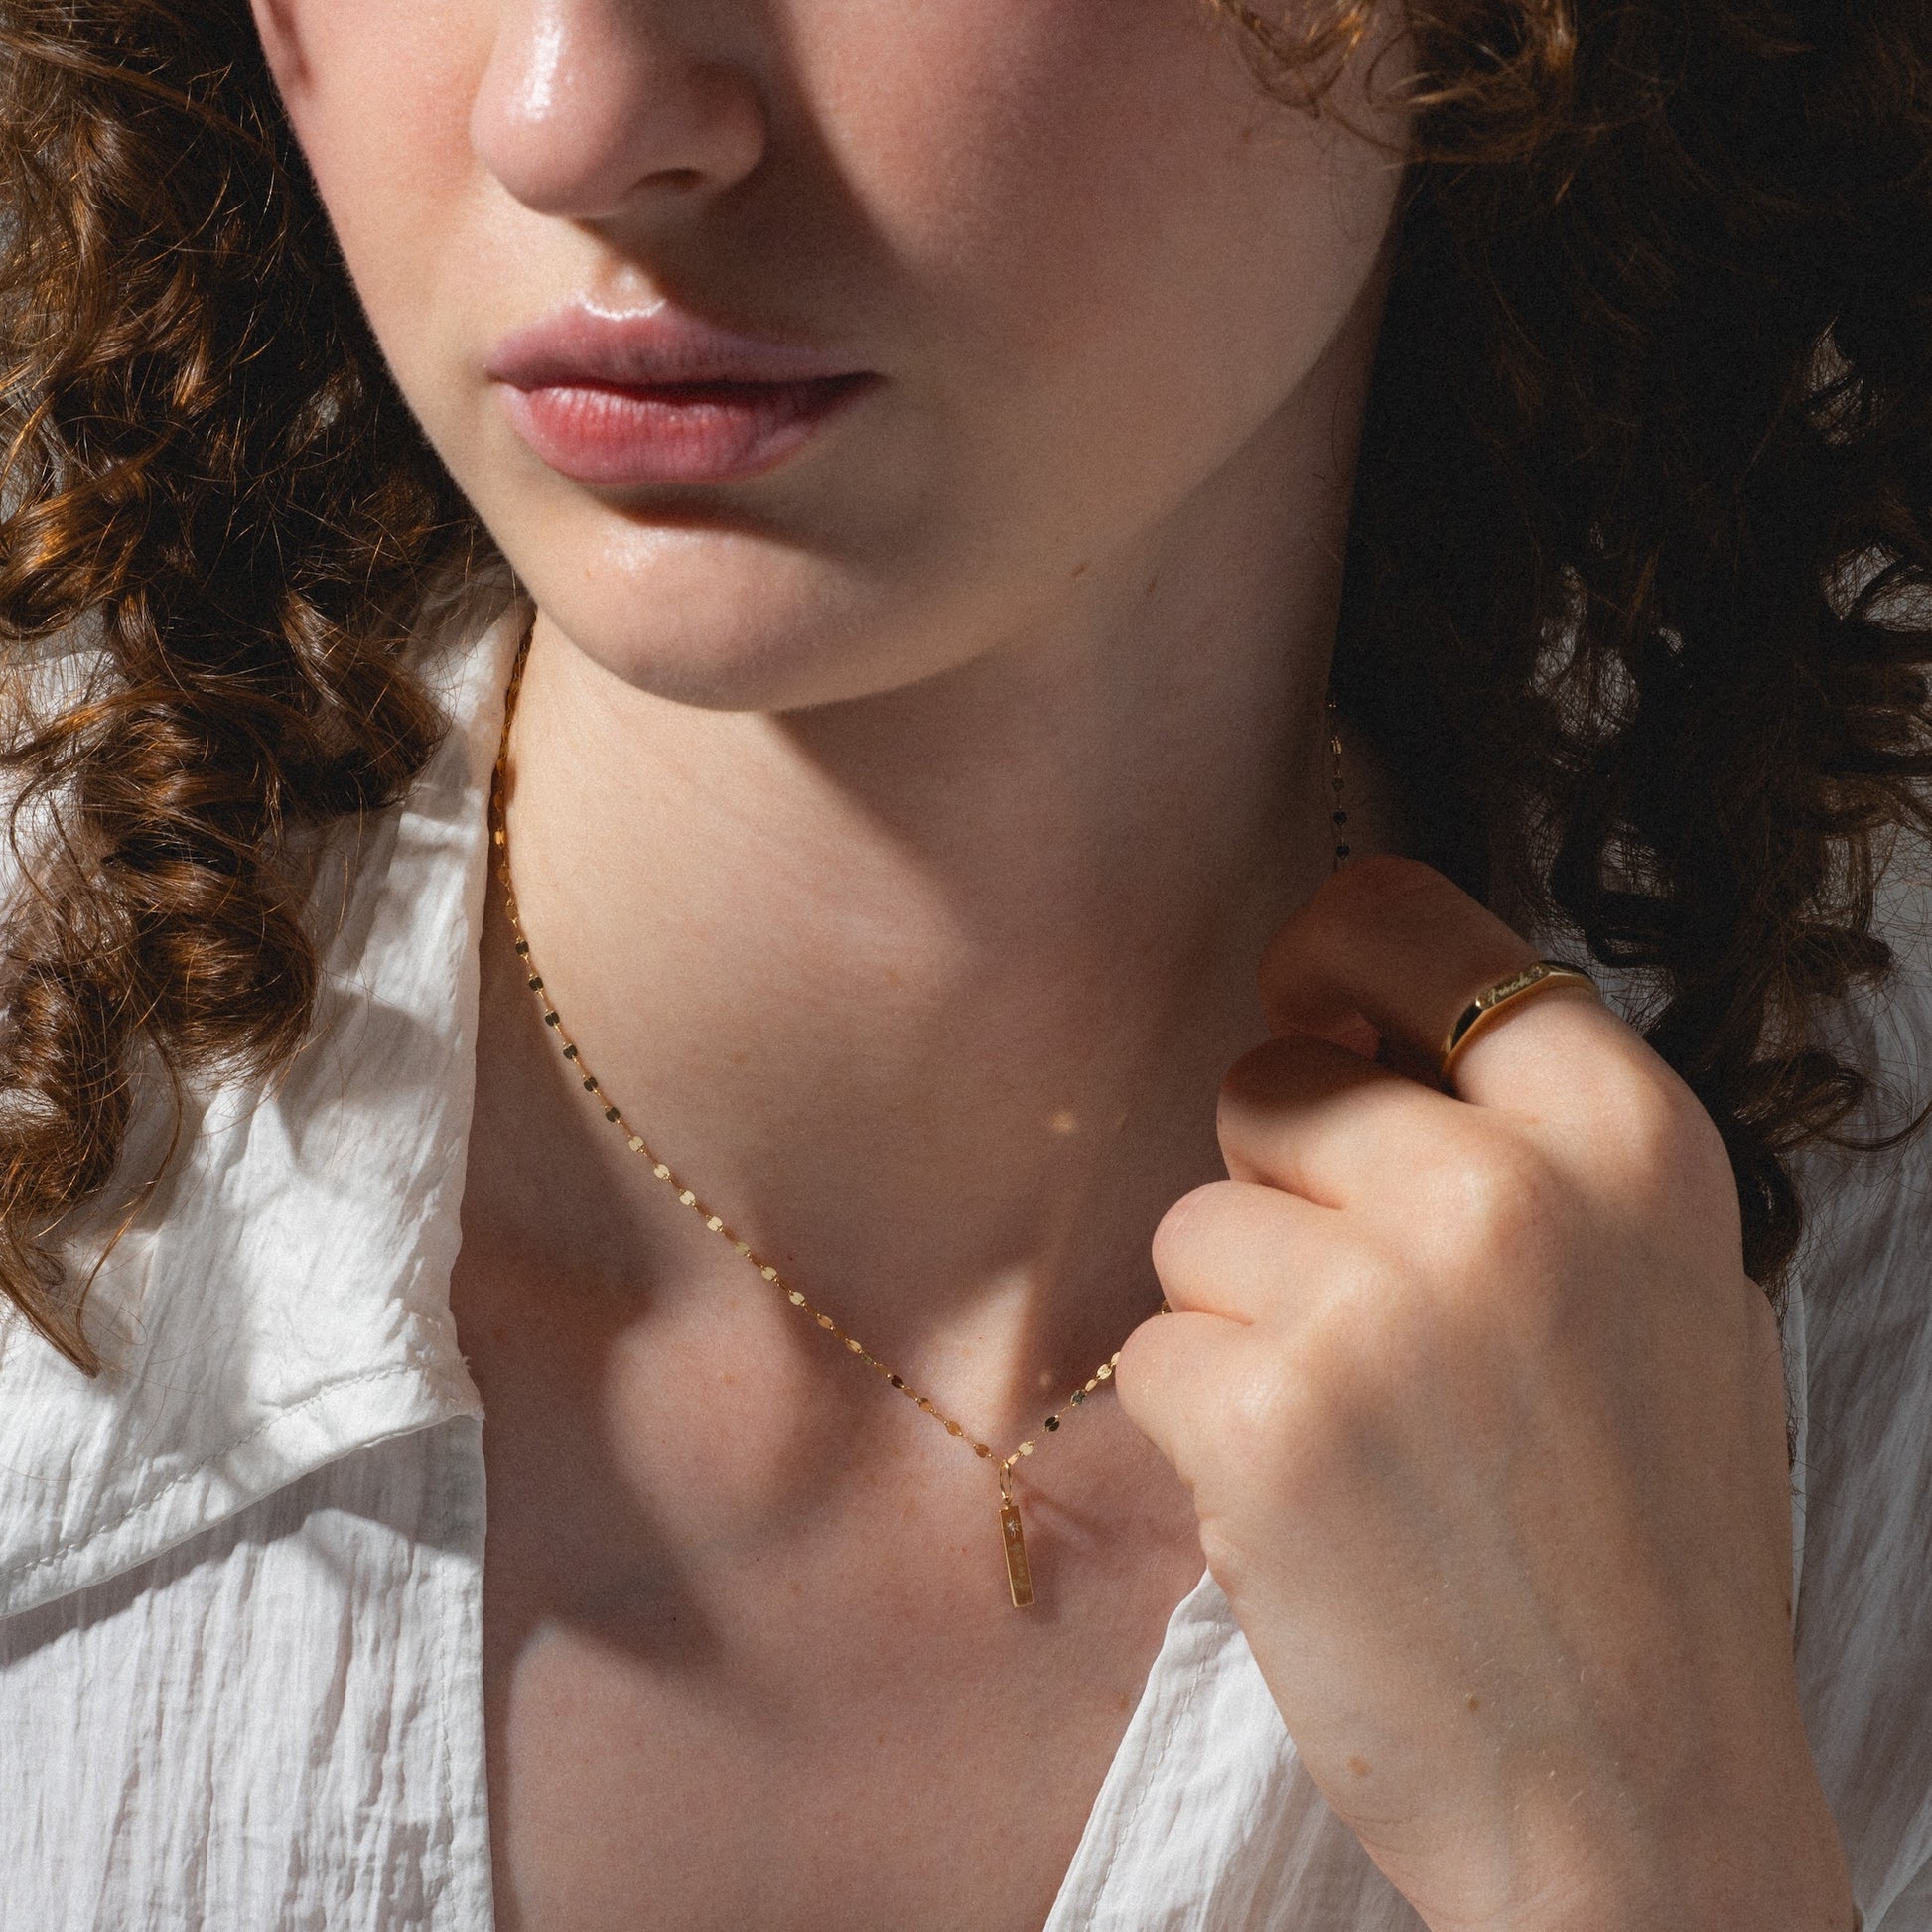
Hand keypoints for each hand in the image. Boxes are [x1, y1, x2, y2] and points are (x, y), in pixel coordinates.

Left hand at [1116, 856, 1853, 1931]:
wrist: (1641, 1792)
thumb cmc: (1637, 1535)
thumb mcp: (1656, 1283)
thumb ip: (1521, 1135)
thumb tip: (1339, 1016)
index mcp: (1627, 1137)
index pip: (1411, 922)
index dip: (1331, 956)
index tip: (1310, 1005)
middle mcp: (1506, 1192)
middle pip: (1269, 1084)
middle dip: (1283, 1190)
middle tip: (1370, 1325)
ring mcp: (1380, 1303)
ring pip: (1195, 1225)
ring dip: (1242, 1323)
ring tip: (1360, 1440)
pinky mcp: (1268, 1418)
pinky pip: (1157, 1351)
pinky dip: (1206, 1429)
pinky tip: (1312, 1511)